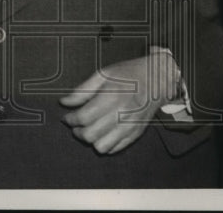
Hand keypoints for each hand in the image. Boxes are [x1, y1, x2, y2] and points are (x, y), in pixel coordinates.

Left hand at [60, 52, 180, 154]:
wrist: (157, 78)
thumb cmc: (130, 73)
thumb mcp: (103, 74)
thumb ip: (82, 90)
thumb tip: (65, 102)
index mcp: (111, 97)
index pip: (83, 118)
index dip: (70, 119)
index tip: (67, 117)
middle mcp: (121, 114)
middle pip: (90, 135)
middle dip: (77, 132)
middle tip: (75, 124)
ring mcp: (130, 126)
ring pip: (102, 146)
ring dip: (91, 141)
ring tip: (88, 130)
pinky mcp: (136, 133)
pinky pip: (116, 148)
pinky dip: (105, 145)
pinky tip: (103, 133)